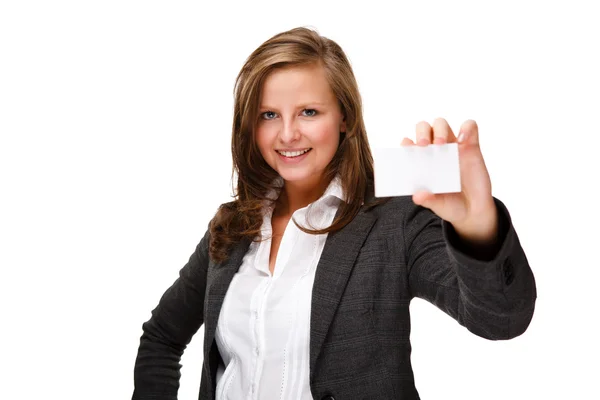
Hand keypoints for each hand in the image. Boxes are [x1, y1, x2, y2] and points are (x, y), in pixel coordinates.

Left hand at [401, 118, 497, 244]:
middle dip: (422, 132)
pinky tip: (463, 141)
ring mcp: (452, 147)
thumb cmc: (450, 205)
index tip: (406, 148)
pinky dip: (467, 128)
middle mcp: (434, 151)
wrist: (473, 210)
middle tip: (424, 145)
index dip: (406, 143)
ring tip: (441, 144)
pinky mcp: (471, 146)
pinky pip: (470, 127)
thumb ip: (427, 200)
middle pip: (424, 129)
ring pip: (441, 124)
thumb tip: (417, 196)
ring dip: (439, 129)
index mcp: (421, 162)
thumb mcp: (437, 205)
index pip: (409, 145)